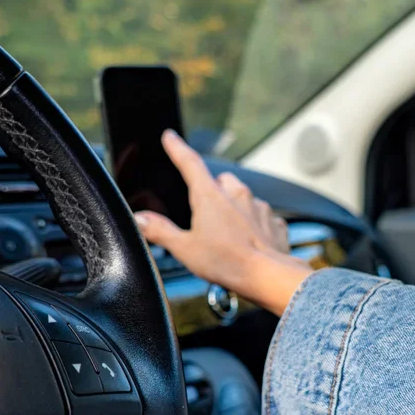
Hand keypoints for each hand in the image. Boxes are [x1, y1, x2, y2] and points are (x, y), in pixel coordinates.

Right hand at [134, 130, 312, 315]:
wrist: (267, 276)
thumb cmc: (226, 262)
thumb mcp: (184, 249)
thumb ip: (161, 231)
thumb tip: (140, 220)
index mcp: (210, 196)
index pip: (190, 163)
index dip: (177, 149)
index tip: (170, 138)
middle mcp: (236, 195)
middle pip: (219, 181)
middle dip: (211, 190)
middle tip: (204, 214)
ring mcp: (258, 206)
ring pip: (242, 197)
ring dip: (234, 208)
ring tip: (227, 234)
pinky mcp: (274, 222)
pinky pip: (261, 217)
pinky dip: (253, 225)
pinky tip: (248, 243)